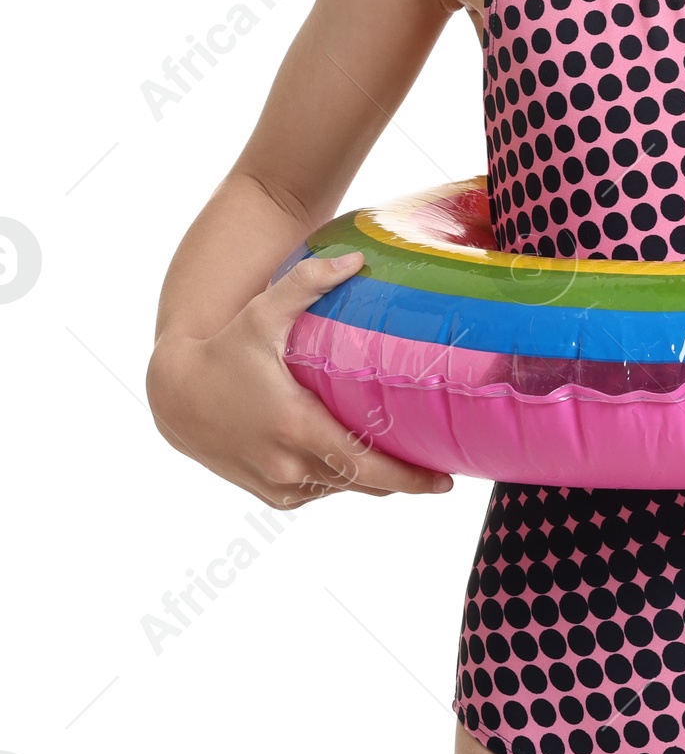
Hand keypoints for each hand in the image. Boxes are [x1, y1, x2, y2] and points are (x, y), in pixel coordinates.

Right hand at [145, 252, 452, 507]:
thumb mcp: (262, 313)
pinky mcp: (267, 491)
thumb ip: (307, 282)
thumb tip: (356, 259)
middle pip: (361, 484)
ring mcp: (276, 482)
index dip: (407, 478)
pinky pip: (316, 493)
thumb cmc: (222, 350)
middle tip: (438, 476)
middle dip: (402, 483)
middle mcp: (287, 463)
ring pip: (340, 490)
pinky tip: (355, 462)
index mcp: (295, 426)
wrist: (172, 394)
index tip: (442, 481)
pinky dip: (338, 482)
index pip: (365, 465)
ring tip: (405, 465)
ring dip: (370, 481)